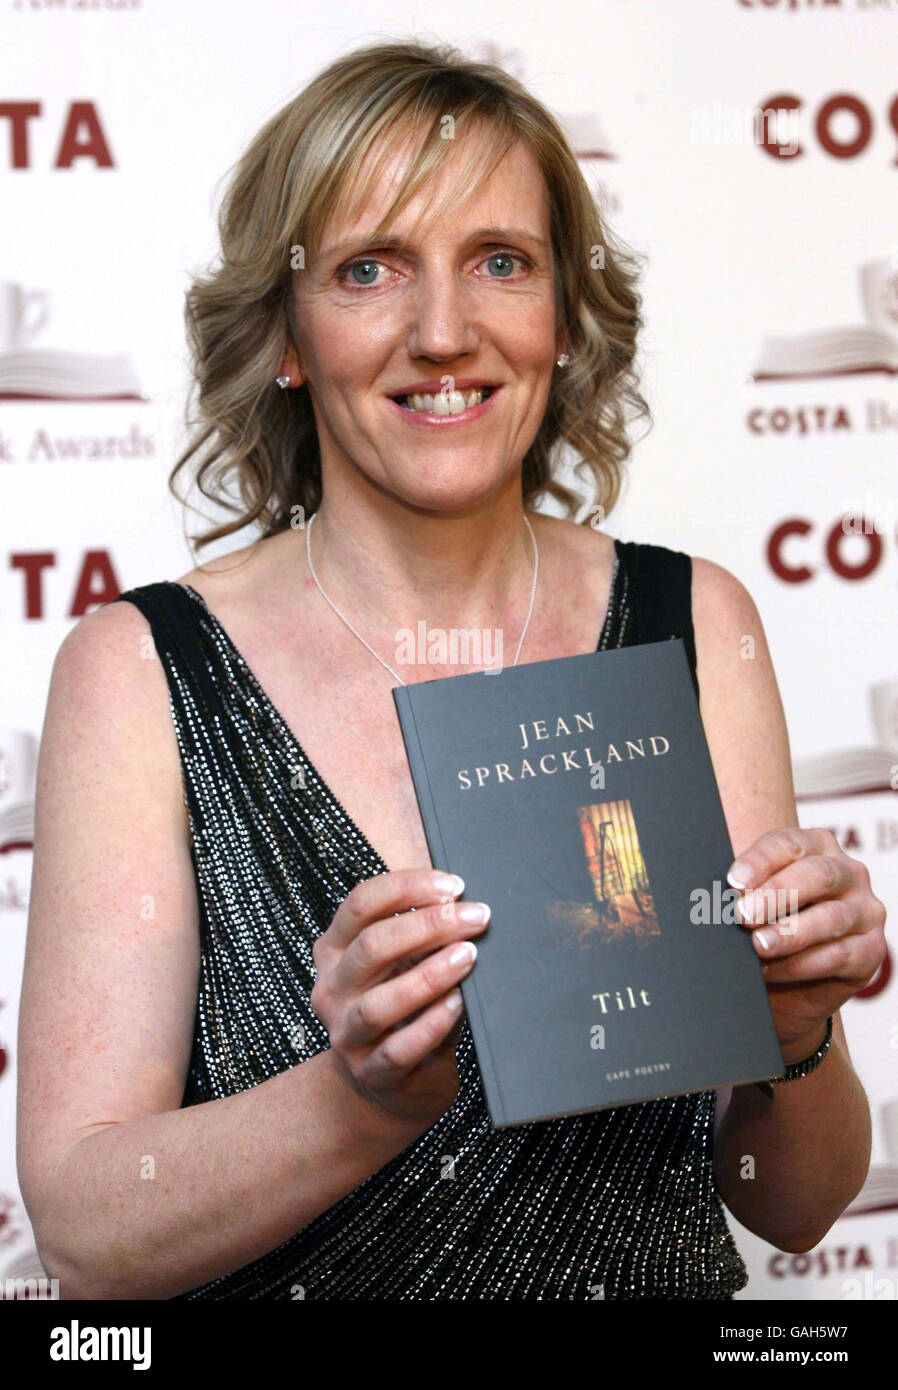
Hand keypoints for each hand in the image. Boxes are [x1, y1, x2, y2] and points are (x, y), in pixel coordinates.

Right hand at [310, 868, 489, 1130]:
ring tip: (469, 956)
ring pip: (380, 1002)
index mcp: (334, 950)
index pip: (362, 903)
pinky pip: (399, 1049)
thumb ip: (419, 935)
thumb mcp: (400, 964)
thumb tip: (464, 905)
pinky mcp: (370, 1073)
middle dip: (429, 926)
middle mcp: (332, 989)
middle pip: (372, 946)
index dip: (408, 887)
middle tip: (475, 918)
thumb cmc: (402, 1008)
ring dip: (429, 975)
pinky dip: (431, 1024)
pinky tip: (457, 1004)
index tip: (455, 886)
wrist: (388, 1084)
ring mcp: (346, 1034)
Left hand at [729, 827, 886, 1059]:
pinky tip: (771, 970)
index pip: (790, 844)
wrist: (786, 985)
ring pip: (830, 918)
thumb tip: (713, 891)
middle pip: (817, 875)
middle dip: (776, 894)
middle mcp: (849, 873)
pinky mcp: (870, 951)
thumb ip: (743, 889)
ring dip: (789, 933)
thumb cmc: (766, 927)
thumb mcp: (754, 901)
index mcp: (818, 847)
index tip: (733, 881)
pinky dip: (799, 965)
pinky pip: (837, 956)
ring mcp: (865, 911)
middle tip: (743, 914)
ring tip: (758, 945)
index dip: (760, 861)